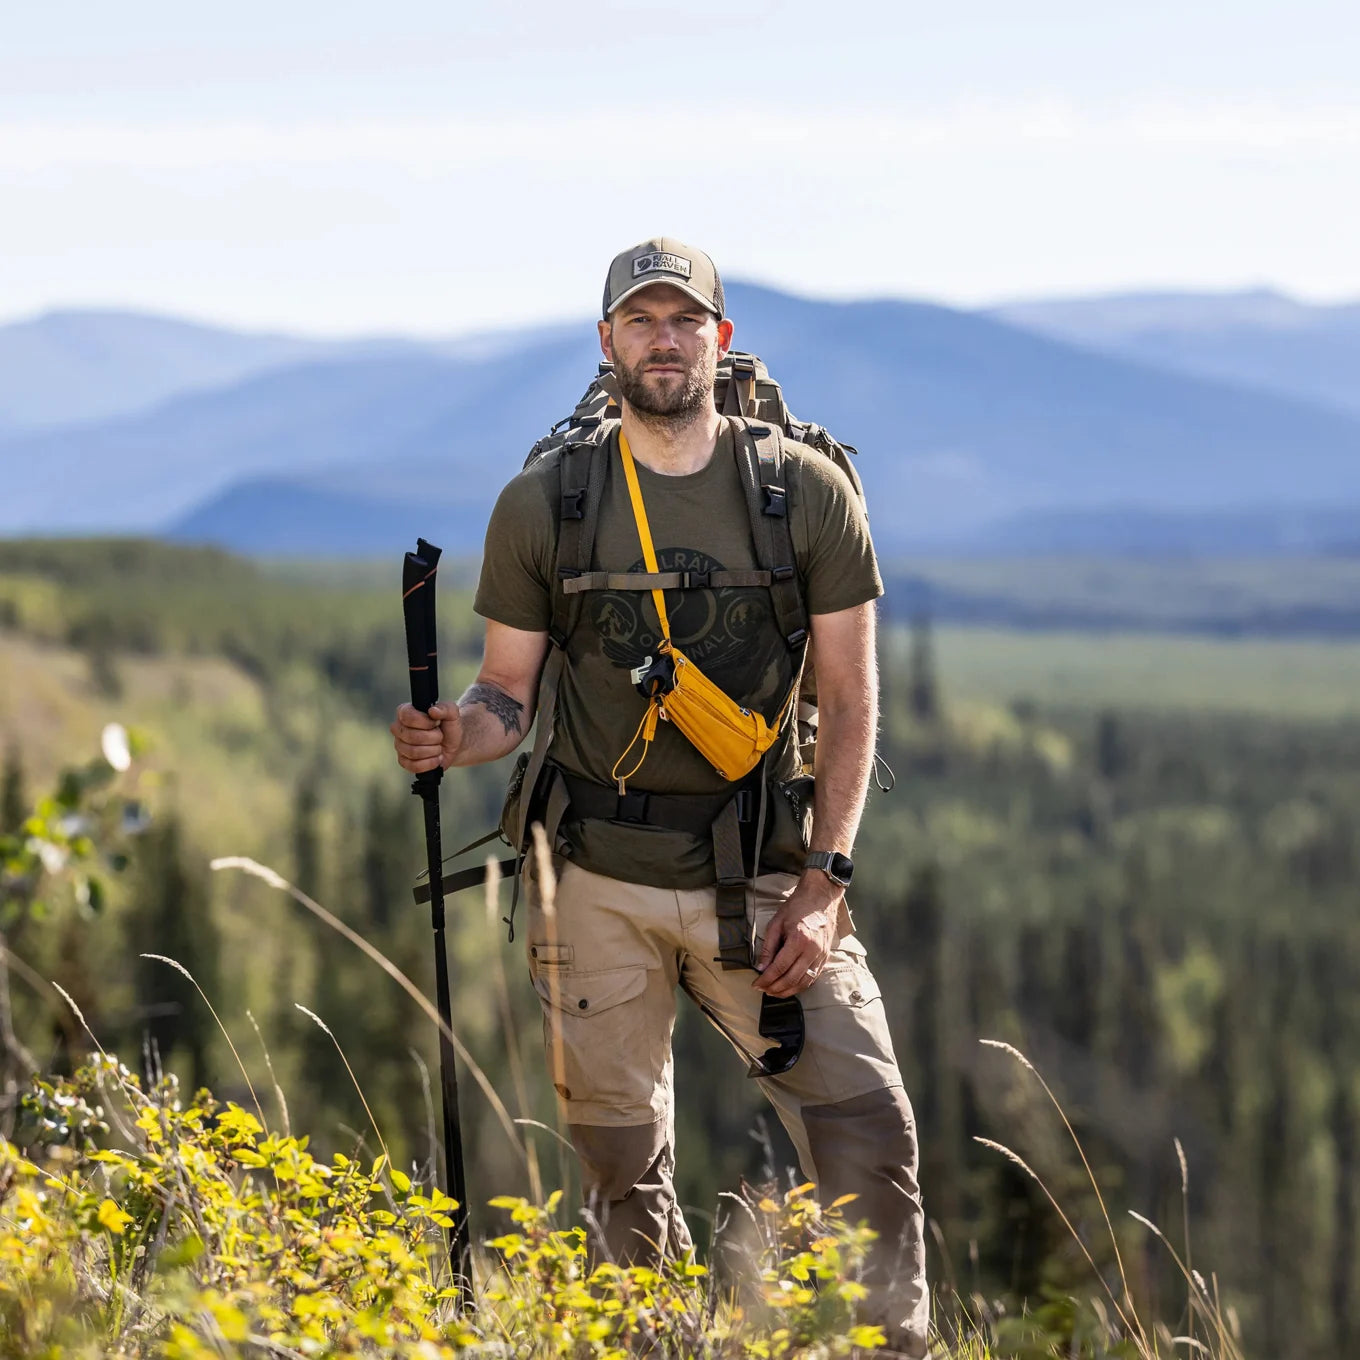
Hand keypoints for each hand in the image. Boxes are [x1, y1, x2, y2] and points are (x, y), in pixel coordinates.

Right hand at [390, 702, 461, 772]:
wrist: (455, 744)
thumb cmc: (449, 726)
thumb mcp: (453, 713)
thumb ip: (446, 708)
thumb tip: (433, 710)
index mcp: (405, 712)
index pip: (408, 717)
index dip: (426, 722)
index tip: (437, 723)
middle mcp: (398, 728)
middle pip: (411, 737)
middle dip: (433, 738)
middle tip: (440, 736)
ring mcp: (399, 746)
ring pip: (413, 752)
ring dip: (433, 751)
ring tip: (438, 747)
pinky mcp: (404, 761)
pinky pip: (413, 766)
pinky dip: (430, 763)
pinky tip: (436, 758)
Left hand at [753, 875, 840, 997]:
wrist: (820, 898)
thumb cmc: (797, 907)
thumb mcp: (776, 923)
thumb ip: (768, 947)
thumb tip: (761, 967)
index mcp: (798, 940)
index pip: (779, 968)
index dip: (766, 979)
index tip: (756, 984)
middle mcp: (812, 950)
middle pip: (792, 978)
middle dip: (775, 988)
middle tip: (763, 990)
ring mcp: (821, 955)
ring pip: (804, 982)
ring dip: (788, 991)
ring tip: (774, 992)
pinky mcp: (826, 957)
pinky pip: (813, 977)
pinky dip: (801, 985)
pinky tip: (790, 986)